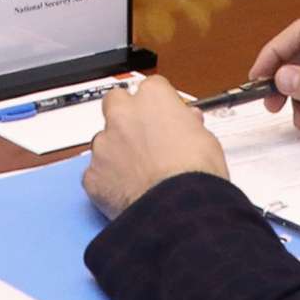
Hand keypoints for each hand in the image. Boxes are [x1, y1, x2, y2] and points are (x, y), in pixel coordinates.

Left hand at [82, 76, 227, 218]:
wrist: (177, 210)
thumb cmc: (195, 176)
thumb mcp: (207, 140)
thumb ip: (190, 126)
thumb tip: (189, 124)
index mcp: (153, 99)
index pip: (151, 89)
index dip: (159, 105)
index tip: (164, 118)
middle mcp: (123, 116)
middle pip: (115, 102)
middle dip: (126, 116)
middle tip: (143, 137)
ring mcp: (104, 144)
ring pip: (103, 141)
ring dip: (116, 152)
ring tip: (139, 174)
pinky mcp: (92, 174)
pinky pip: (96, 173)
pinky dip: (108, 181)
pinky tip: (127, 192)